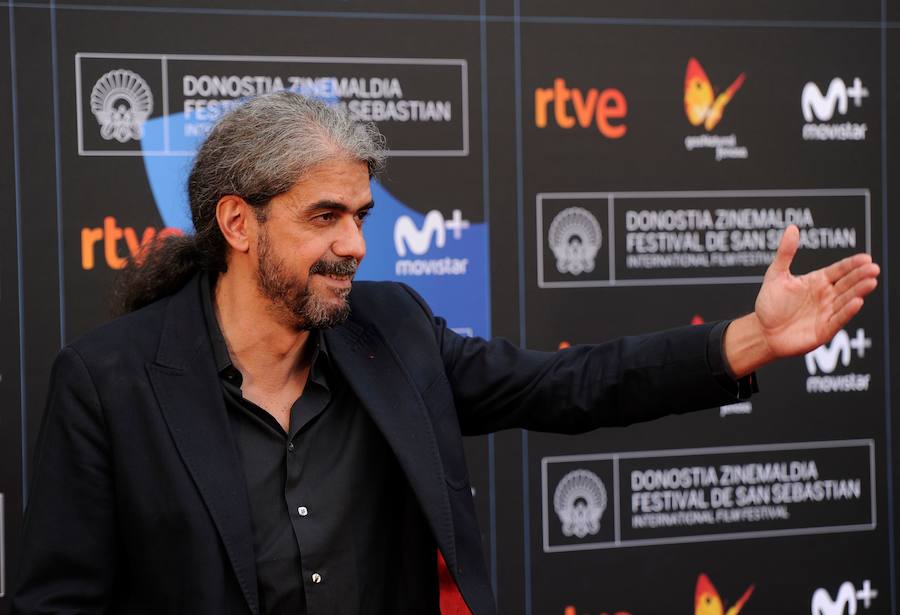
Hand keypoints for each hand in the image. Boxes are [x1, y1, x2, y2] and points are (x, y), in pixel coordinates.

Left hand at [723, 225, 878, 375]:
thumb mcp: (775, 275)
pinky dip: (847, 311)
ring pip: (846, 300)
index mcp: (817, 281)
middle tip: (873, 268)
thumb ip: (785, 253)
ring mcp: (826, 313)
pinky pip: (838, 319)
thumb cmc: (770, 303)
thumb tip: (792, 228)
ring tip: (871, 282)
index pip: (839, 270)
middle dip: (860, 276)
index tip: (866, 257)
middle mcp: (826, 296)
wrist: (762, 331)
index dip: (852, 265)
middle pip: (847, 283)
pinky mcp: (824, 330)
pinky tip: (857, 302)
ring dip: (858, 291)